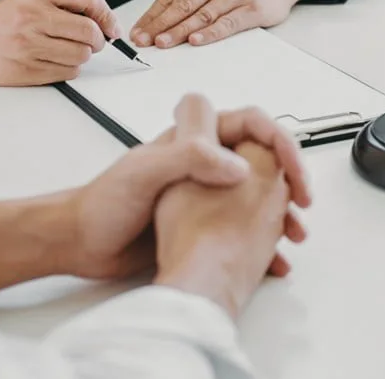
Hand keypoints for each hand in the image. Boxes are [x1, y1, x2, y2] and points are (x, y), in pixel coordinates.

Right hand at [0, 0, 121, 92]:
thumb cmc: (0, 22)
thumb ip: (64, 4)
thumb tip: (104, 21)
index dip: (106, 14)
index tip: (110, 26)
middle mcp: (33, 16)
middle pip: (90, 31)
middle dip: (97, 40)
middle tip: (92, 42)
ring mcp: (30, 44)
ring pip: (82, 55)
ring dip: (82, 56)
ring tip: (66, 50)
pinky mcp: (28, 69)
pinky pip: (68, 72)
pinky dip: (68, 69)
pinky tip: (53, 61)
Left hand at [62, 95, 310, 281]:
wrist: (81, 246)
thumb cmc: (103, 204)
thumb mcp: (145, 173)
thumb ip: (189, 158)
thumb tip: (239, 165)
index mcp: (196, 139)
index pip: (252, 124)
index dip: (279, 142)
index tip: (293, 171)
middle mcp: (206, 162)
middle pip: (264, 158)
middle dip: (290, 177)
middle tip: (303, 201)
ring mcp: (208, 195)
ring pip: (261, 195)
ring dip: (283, 211)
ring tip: (295, 234)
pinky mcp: (204, 226)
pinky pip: (246, 230)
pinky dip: (266, 243)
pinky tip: (274, 260)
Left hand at [130, 0, 319, 48]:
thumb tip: (160, 21)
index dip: (152, 15)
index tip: (138, 31)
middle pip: (183, 5)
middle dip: (160, 24)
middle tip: (144, 40)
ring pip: (202, 15)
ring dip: (179, 31)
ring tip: (163, 43)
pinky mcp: (251, 9)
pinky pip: (227, 23)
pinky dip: (210, 33)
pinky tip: (196, 41)